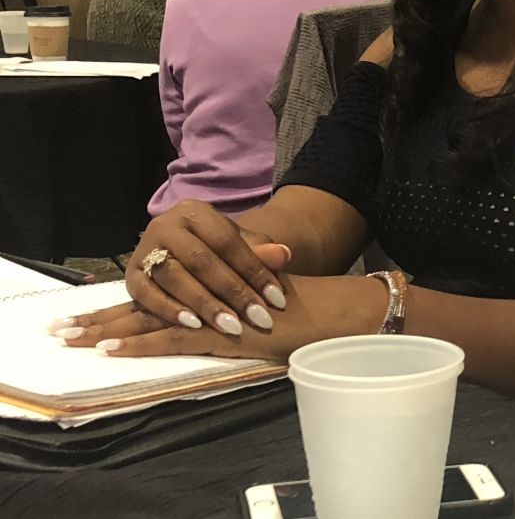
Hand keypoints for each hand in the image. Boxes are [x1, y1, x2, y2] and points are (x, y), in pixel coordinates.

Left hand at [54, 274, 388, 362]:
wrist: (330, 312)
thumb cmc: (301, 313)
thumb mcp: (259, 305)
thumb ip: (234, 302)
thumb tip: (213, 314)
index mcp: (210, 290)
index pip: (158, 296)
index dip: (120, 307)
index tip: (84, 315)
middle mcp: (205, 295)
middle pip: (144, 304)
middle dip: (100, 317)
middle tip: (61, 328)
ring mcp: (211, 312)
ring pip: (149, 318)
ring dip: (108, 328)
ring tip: (72, 338)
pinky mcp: (220, 331)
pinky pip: (173, 337)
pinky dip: (140, 341)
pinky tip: (111, 347)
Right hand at [120, 200, 291, 335]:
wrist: (183, 251)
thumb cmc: (217, 249)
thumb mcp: (241, 244)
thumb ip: (260, 250)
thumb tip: (283, 255)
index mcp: (195, 211)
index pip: (228, 241)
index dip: (254, 270)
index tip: (277, 298)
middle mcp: (165, 225)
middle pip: (201, 260)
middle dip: (233, 292)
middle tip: (259, 317)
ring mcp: (144, 250)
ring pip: (174, 277)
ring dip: (204, 304)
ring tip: (230, 326)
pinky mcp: (129, 275)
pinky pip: (146, 295)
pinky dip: (169, 310)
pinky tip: (194, 325)